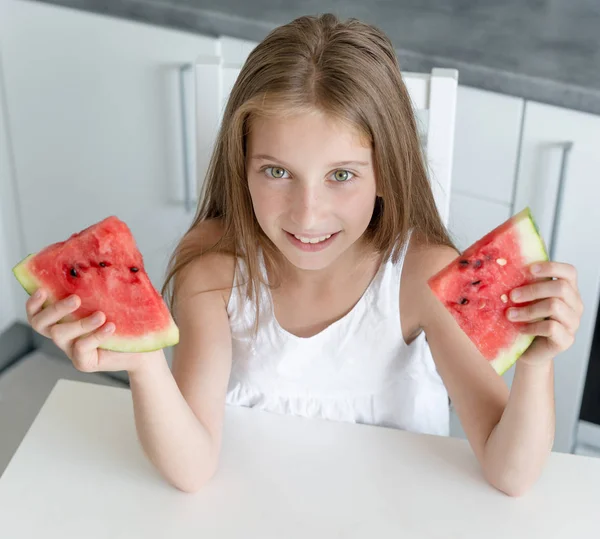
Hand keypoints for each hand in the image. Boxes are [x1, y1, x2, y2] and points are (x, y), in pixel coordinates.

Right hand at [26, 288, 161, 373]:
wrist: (146, 345)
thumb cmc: (129, 319)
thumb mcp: (115, 297)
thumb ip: (105, 281)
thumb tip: (106, 250)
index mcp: (65, 316)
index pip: (37, 311)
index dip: (34, 302)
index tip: (43, 289)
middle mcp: (64, 333)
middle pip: (41, 324)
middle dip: (55, 309)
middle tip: (76, 299)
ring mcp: (71, 349)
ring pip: (60, 335)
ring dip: (80, 323)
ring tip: (102, 315)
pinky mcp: (84, 362)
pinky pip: (81, 348)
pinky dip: (95, 336)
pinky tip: (111, 327)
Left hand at [506, 261, 583, 364]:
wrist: (528, 350)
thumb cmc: (526, 320)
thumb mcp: (526, 300)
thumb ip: (524, 285)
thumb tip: (507, 269)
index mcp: (568, 291)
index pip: (569, 272)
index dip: (551, 267)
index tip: (529, 269)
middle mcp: (575, 305)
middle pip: (561, 288)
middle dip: (533, 290)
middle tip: (511, 296)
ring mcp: (573, 323)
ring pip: (555, 307)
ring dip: (528, 309)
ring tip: (510, 314)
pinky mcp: (566, 340)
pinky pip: (551, 328)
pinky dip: (532, 326)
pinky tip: (520, 329)